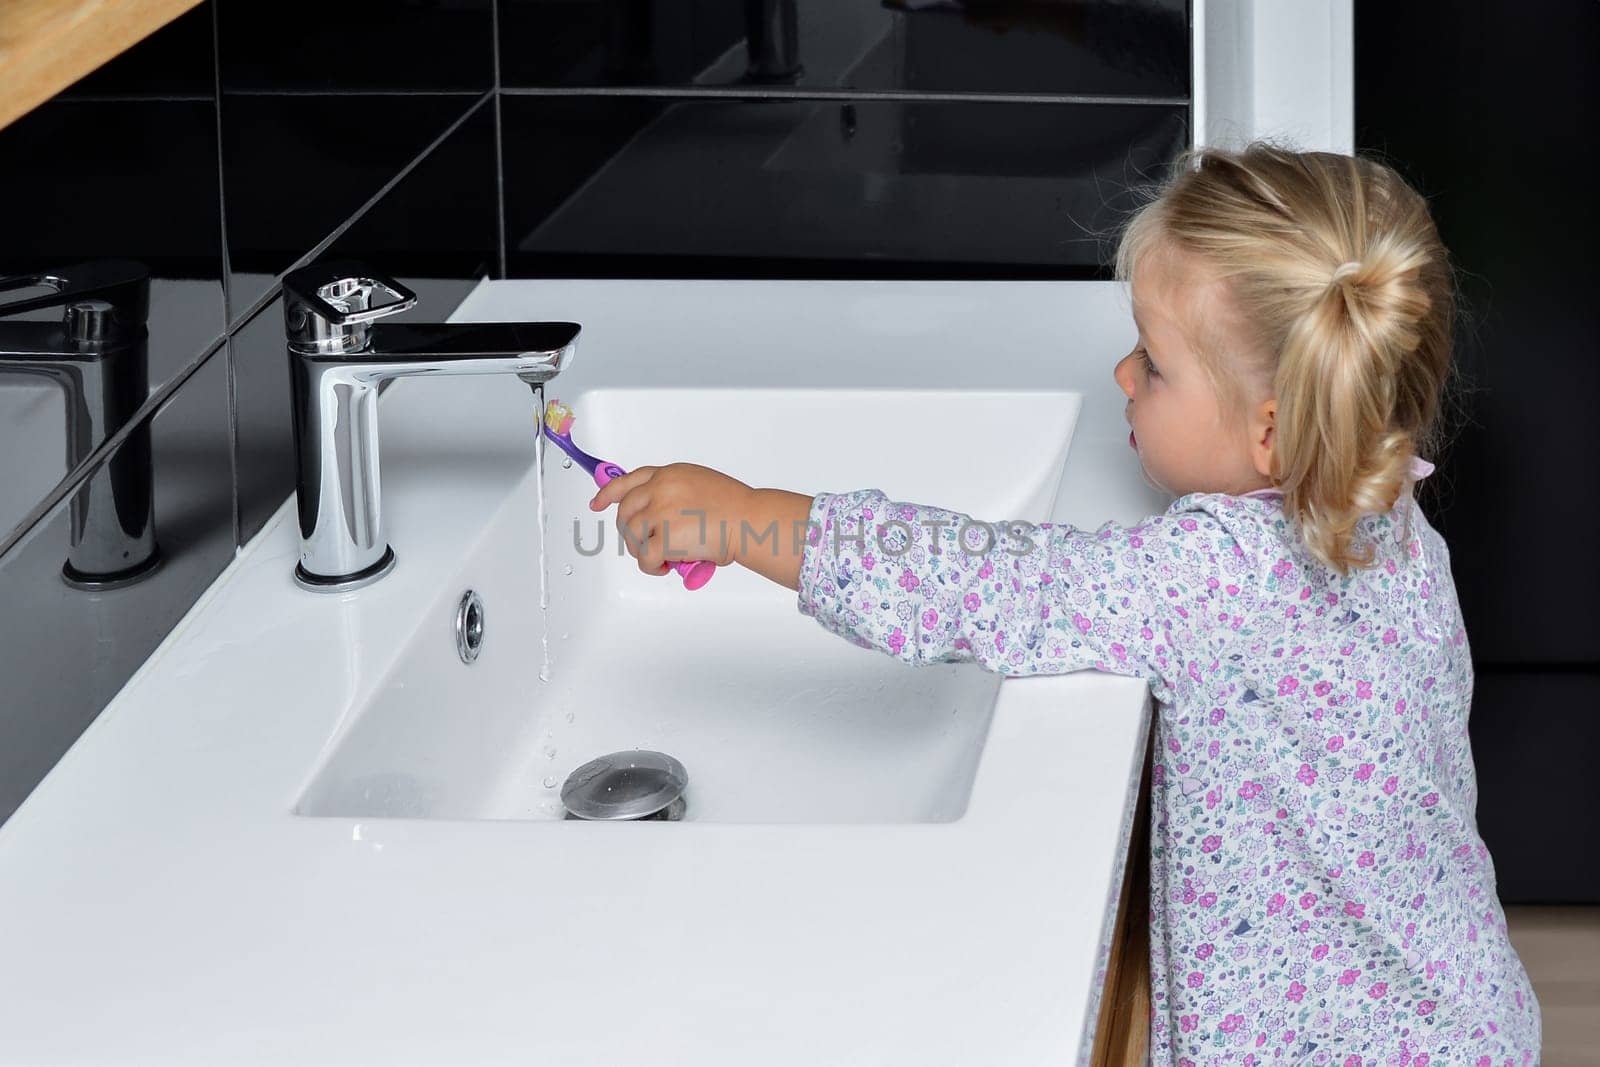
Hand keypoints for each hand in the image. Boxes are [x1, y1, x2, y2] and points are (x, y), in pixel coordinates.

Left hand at [588, 463, 755, 575]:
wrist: (750, 521)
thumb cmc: (737, 509)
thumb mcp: (701, 484)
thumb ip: (676, 493)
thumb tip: (661, 516)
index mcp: (670, 474)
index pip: (628, 480)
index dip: (608, 493)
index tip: (597, 503)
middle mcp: (661, 489)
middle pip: (625, 512)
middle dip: (630, 532)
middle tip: (643, 544)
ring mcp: (660, 512)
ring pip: (632, 536)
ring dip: (643, 551)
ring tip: (663, 558)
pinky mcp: (664, 537)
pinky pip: (644, 558)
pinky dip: (652, 567)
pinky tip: (666, 567)